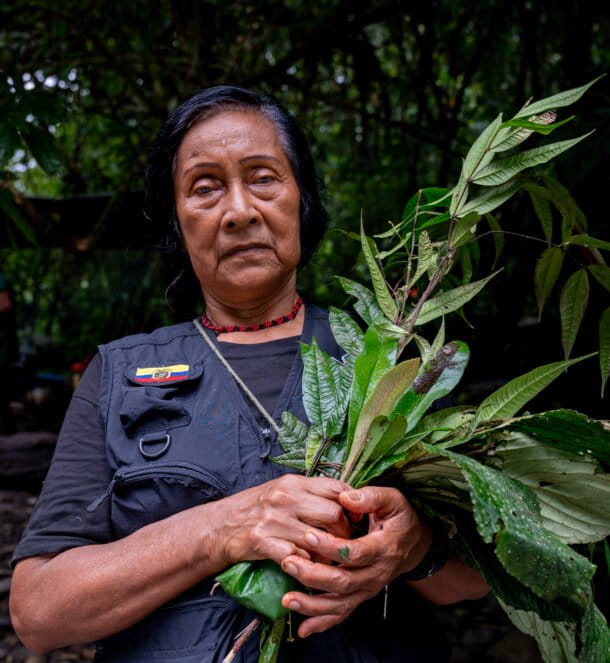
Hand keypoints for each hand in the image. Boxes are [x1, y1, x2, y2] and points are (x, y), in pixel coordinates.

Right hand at [213, 475, 351, 566]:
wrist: (219, 525)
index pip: (336, 488)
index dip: (352, 505)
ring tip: (329, 560)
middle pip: (333, 513)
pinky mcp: (263, 542)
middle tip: (344, 544)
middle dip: (344, 533)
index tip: (357, 519)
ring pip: (318, 539)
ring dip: (327, 554)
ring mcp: (274, 520)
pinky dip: (306, 564)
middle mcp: (285, 497)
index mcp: (293, 482)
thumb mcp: (283, 490)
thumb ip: (311, 493)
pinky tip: (306, 566)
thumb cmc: (256, 508)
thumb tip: (345, 500)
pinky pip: (296, 557)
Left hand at [279, 486, 431, 637]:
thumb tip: (346, 497)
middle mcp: (376, 573)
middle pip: (344, 581)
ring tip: (287, 599)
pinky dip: (322, 623)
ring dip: (312, 604)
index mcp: (384, 547)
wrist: (415, 543)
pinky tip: (303, 629)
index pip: (356, 552)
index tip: (309, 535)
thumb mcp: (392, 499)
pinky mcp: (362, 595)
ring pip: (340, 603)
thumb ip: (370, 497)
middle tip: (288, 562)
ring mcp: (369, 588)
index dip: (332, 547)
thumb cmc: (400, 517)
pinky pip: (343, 613)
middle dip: (313, 575)